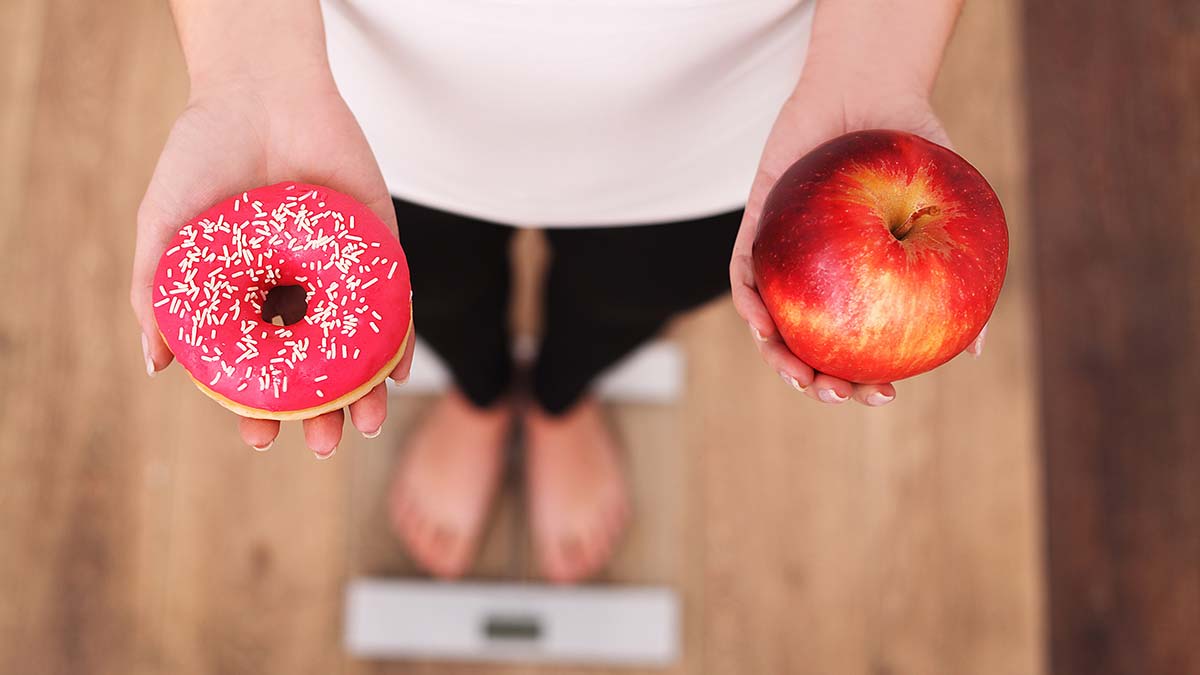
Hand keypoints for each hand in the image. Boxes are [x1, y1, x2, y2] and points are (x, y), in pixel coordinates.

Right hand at [130, 71, 413, 454]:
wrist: (260, 91)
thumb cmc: (203, 156)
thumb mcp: (165, 226)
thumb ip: (156, 292)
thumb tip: (156, 365)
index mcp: (248, 296)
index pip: (258, 366)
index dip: (259, 405)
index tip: (259, 437)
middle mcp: (296, 292)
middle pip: (314, 366)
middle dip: (319, 412)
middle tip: (323, 443)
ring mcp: (340, 273)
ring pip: (356, 346)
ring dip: (363, 390)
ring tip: (361, 425)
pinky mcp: (379, 248)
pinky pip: (394, 303)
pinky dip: (398, 339)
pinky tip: (395, 373)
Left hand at [730, 78, 985, 405]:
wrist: (871, 89)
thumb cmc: (912, 150)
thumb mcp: (946, 211)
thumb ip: (958, 274)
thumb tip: (975, 349)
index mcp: (860, 283)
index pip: (856, 347)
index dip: (863, 381)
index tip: (883, 395)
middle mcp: (820, 277)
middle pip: (808, 346)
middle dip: (816, 383)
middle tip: (836, 393)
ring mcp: (785, 257)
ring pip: (770, 323)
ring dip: (777, 356)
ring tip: (799, 376)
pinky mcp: (755, 227)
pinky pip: (744, 272)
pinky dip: (749, 302)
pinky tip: (762, 321)